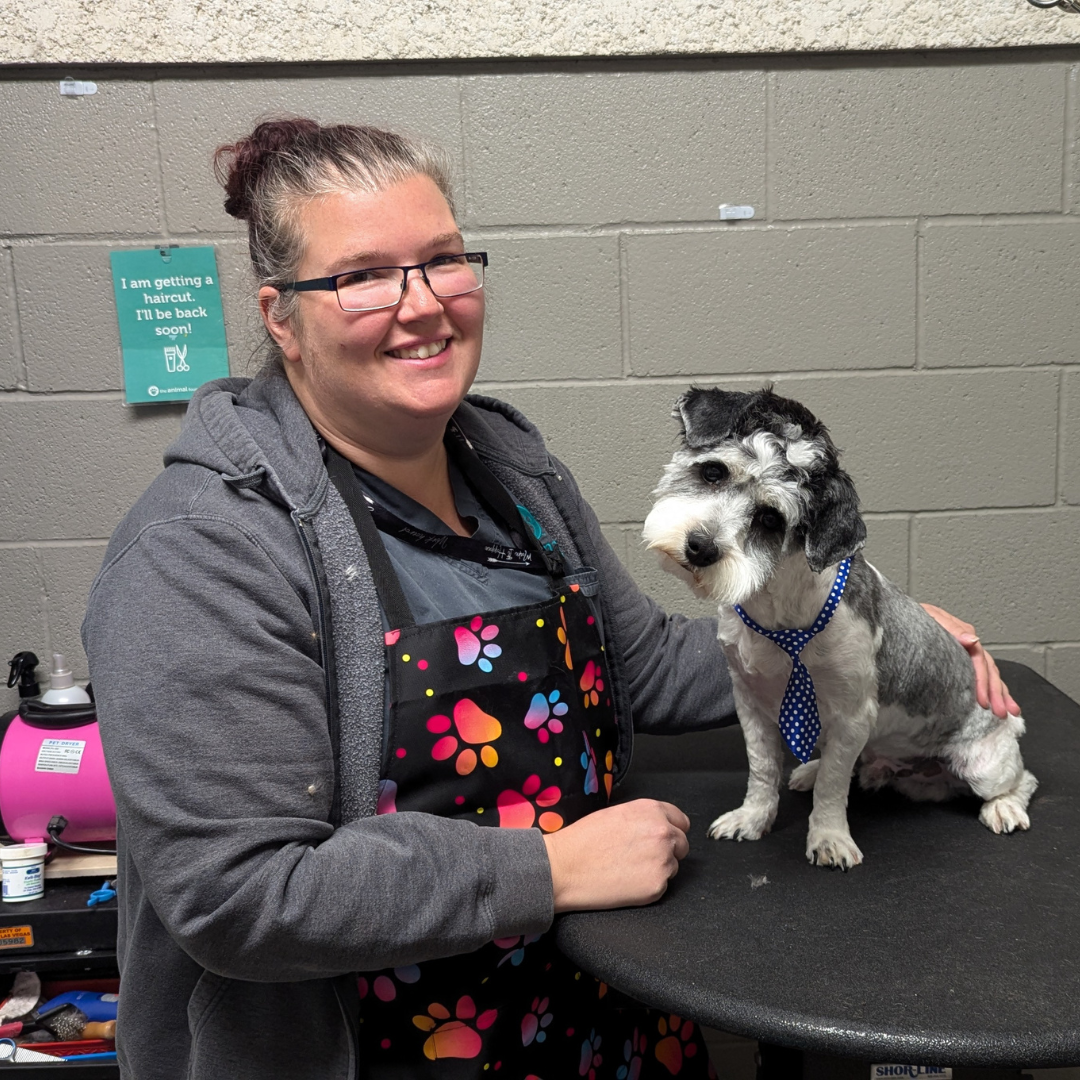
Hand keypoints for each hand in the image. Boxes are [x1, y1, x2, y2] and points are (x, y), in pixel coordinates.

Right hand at [543, 800, 689, 912]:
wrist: (565, 867)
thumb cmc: (583, 840)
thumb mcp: (616, 813)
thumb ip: (643, 818)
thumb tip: (657, 826)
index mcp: (652, 811)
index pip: (681, 821)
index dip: (672, 830)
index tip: (665, 838)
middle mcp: (663, 833)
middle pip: (682, 844)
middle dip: (668, 850)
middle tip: (643, 856)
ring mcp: (662, 860)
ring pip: (673, 866)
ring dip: (658, 868)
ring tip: (629, 868)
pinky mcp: (657, 886)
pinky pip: (662, 886)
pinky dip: (648, 886)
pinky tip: (627, 881)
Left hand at [920, 603, 1019, 718]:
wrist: (898, 616)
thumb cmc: (911, 616)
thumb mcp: (929, 616)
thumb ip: (951, 628)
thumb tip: (973, 640)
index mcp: (962, 633)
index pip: (979, 659)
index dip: (983, 681)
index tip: (983, 701)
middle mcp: (967, 643)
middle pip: (988, 669)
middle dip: (997, 692)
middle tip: (1002, 712)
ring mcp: (965, 652)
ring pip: (989, 674)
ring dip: (1000, 693)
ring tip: (1010, 712)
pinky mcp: (959, 660)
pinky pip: (980, 675)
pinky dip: (991, 689)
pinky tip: (998, 701)